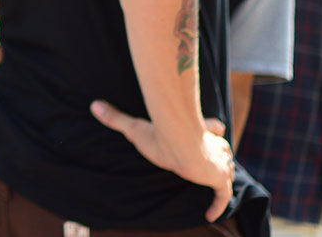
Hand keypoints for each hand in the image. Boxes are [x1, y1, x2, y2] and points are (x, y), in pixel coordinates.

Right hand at [91, 100, 233, 221]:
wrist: (180, 143)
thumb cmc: (160, 134)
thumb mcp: (135, 128)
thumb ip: (116, 118)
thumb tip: (94, 105)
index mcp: (201, 130)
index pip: (214, 128)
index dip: (213, 130)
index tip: (215, 129)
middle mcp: (215, 144)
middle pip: (224, 149)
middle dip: (220, 154)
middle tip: (213, 166)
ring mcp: (220, 162)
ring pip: (227, 169)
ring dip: (222, 176)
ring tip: (214, 186)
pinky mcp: (220, 179)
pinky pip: (223, 196)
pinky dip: (217, 205)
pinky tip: (209, 215)